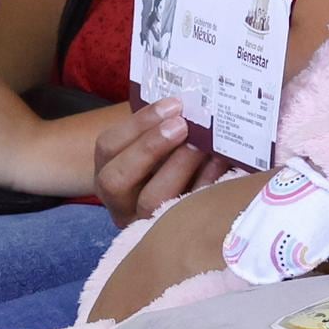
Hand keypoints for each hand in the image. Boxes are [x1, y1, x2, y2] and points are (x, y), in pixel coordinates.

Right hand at [89, 96, 223, 224]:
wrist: (190, 194)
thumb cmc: (172, 155)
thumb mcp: (159, 138)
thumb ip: (165, 121)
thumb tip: (188, 97)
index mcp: (109, 169)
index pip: (108, 147)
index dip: (138, 124)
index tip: (173, 104)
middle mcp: (119, 200)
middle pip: (116, 180)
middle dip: (149, 148)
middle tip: (183, 125)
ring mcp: (143, 221)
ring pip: (149, 201)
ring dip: (177, 167)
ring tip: (202, 143)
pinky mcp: (174, 231)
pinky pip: (186, 211)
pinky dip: (204, 184)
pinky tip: (220, 162)